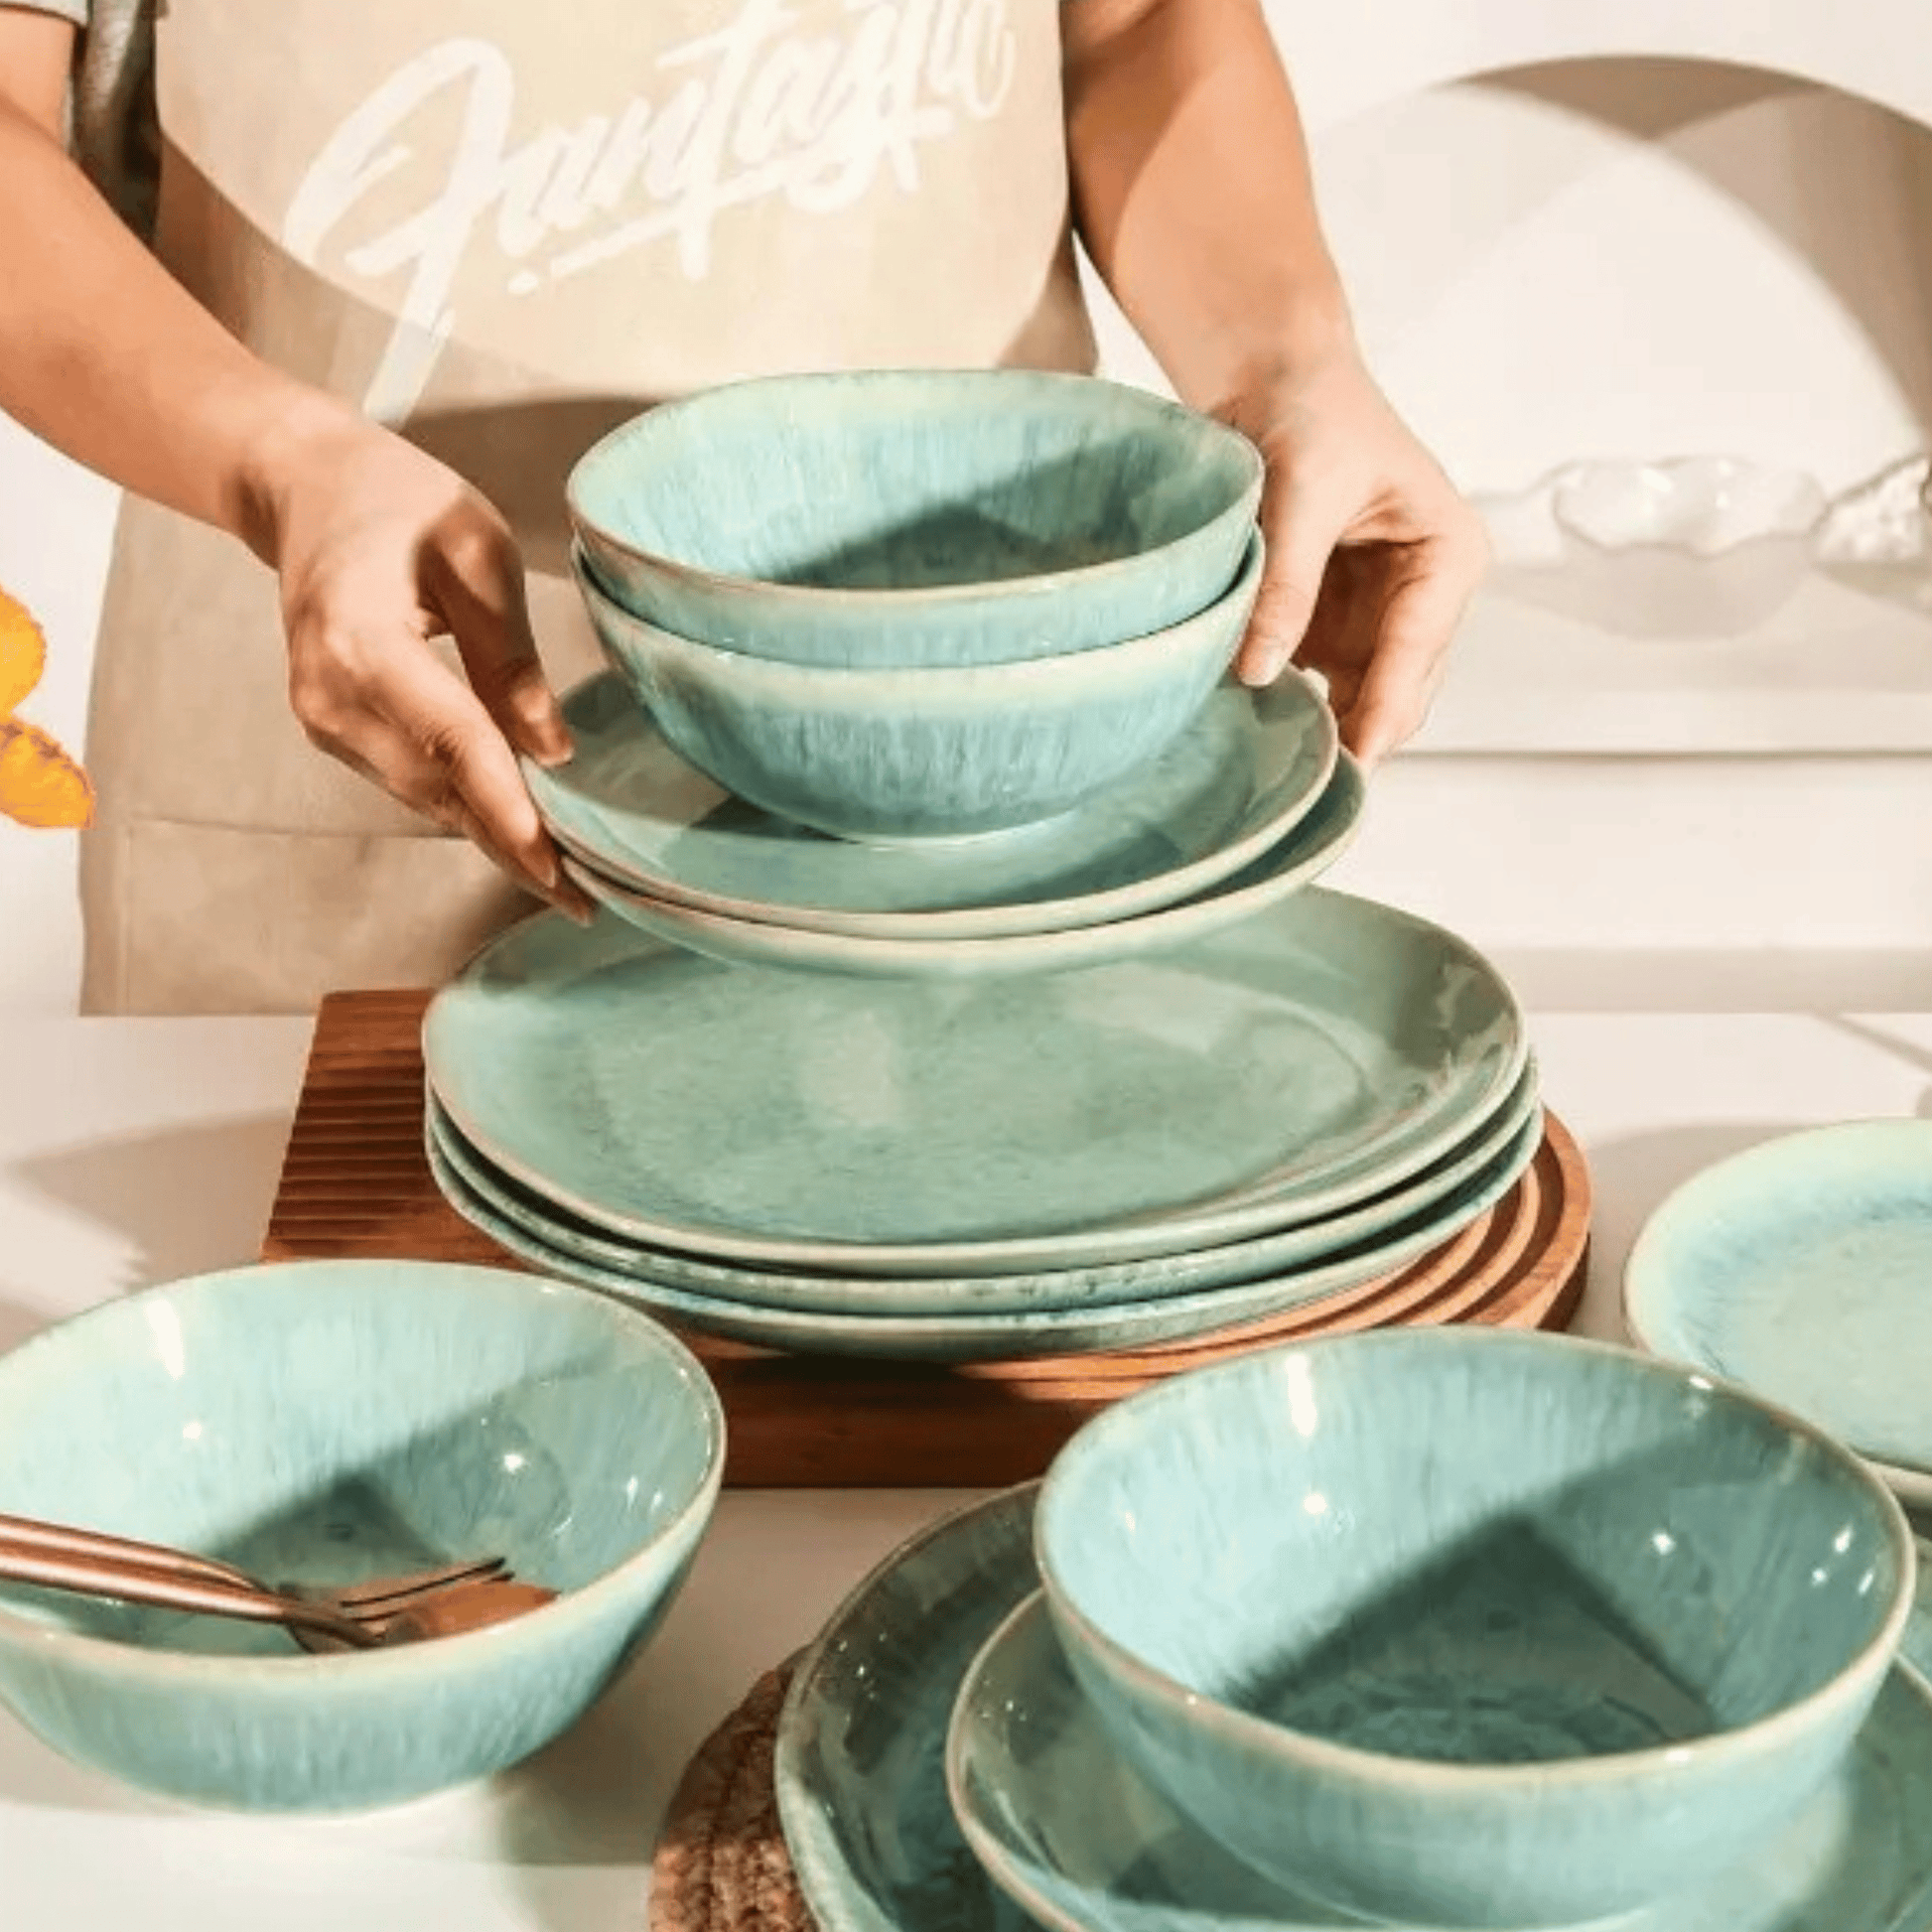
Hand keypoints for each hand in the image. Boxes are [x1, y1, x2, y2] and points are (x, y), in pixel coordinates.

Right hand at [249, 404, 592, 918]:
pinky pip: (411, 781)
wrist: (304, 488)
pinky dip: (467, 809)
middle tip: (586, 898)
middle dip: (512, 845)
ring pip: (424, 797)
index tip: (552, 858)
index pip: (449, 736)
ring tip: (568, 885)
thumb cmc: (396, 500)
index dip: (505, 802)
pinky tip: (520, 839)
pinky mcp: (332, 730)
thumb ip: (510, 652)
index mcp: (358, 636)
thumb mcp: (475, 548)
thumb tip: (554, 750)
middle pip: (437, 786)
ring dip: (494, 839)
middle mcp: (327, 693)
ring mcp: (321, 718)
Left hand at [1220, 349, 1487, 764]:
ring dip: (1322, 724)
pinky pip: (1319, 679)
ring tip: (1274, 763)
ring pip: (1359, 695)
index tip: (1355, 762)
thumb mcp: (1300, 495)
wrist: (1273, 377)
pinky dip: (1291, 701)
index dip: (1386, 709)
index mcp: (1449, 554)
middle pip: (1399, 687)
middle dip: (1357, 731)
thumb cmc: (1310, 412)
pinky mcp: (1334, 622)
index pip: (1419, 648)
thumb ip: (1286, 584)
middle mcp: (1424, 595)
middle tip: (1308, 783)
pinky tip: (1254, 727)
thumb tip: (1257, 671)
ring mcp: (1379, 615)